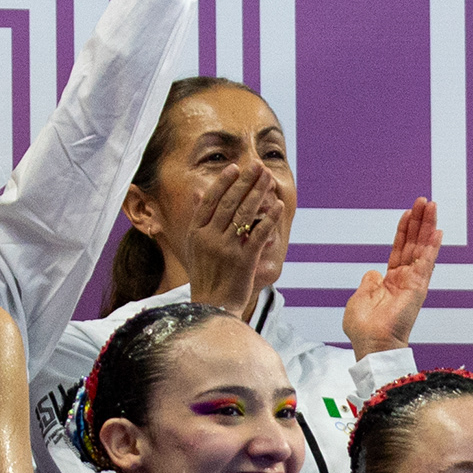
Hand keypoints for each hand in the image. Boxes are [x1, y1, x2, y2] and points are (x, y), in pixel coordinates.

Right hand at [192, 158, 291, 308]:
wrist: (211, 308)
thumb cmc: (205, 275)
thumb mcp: (194, 246)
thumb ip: (198, 218)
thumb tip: (198, 192)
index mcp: (196, 233)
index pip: (210, 201)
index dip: (223, 183)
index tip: (235, 167)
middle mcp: (209, 238)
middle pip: (230, 203)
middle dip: (245, 182)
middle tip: (258, 165)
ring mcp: (226, 250)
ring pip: (244, 215)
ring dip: (258, 193)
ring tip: (268, 178)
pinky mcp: (243, 261)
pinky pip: (258, 234)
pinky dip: (269, 219)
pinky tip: (278, 206)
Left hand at [343, 197, 439, 353]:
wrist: (373, 344)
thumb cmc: (364, 328)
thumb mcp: (359, 298)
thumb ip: (368, 283)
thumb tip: (373, 273)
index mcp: (390, 282)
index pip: (399, 250)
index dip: (404, 231)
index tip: (408, 213)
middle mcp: (404, 280)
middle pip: (413, 244)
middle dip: (419, 222)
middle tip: (425, 201)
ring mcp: (413, 283)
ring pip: (422, 248)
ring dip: (428, 227)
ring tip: (432, 207)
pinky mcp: (418, 288)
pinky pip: (426, 263)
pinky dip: (432, 247)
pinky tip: (437, 231)